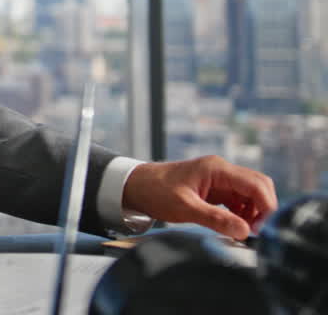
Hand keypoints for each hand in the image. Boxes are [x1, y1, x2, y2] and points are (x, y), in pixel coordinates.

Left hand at [122, 155, 277, 239]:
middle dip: (263, 209)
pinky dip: (242, 214)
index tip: (262, 228)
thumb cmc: (156, 191)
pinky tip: (235, 227)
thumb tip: (244, 231)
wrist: (136, 186)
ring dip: (253, 213)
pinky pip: (239, 201)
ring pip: (250, 195)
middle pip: (258, 186)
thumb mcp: (184, 208)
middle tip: (254, 232)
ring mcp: (220, 180)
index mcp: (216, 169)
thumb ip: (215, 219)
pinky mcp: (215, 190)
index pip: (256, 184)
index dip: (266, 206)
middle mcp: (222, 171)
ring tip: (243, 232)